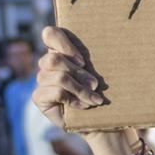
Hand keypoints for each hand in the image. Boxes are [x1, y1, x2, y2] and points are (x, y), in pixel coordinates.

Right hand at [34, 28, 138, 154]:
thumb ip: (95, 57)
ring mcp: (43, 80)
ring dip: (80, 89)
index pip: (50, 34)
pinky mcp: (40, 97)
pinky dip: (74, 99)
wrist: (102, 120)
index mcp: (61, 50)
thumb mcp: (101, 71)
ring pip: (59, 77)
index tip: (83, 60)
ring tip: (95, 99)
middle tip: (95, 84)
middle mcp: (48, 64)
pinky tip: (84, 106)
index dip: (64, 44)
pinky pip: (56, 92)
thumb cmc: (104, 92)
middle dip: (78, 73)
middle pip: (53, 58)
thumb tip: (114, 40)